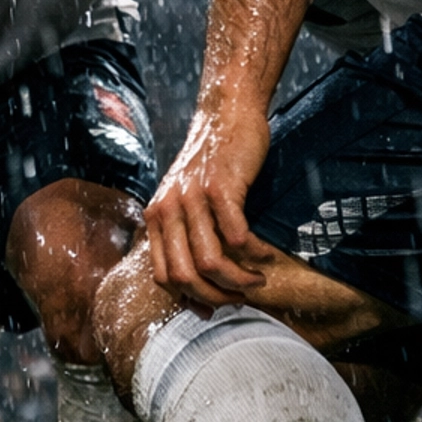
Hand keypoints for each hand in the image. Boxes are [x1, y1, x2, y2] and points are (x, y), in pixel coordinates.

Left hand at [143, 96, 278, 305]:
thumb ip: (185, 235)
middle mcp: (167, 209)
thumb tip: (197, 287)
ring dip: (238, 280)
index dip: (189, 299)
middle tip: (240, 297)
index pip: (162, 276)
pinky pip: (236, 236)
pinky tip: (265, 254)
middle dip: (216, 296)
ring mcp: (192, 198)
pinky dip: (253, 253)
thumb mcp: (185, 198)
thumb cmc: (212, 162)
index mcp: (155, 217)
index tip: (214, 307)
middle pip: (184, 276)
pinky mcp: (220, 187)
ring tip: (257, 280)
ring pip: (209, 261)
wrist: (226, 114)